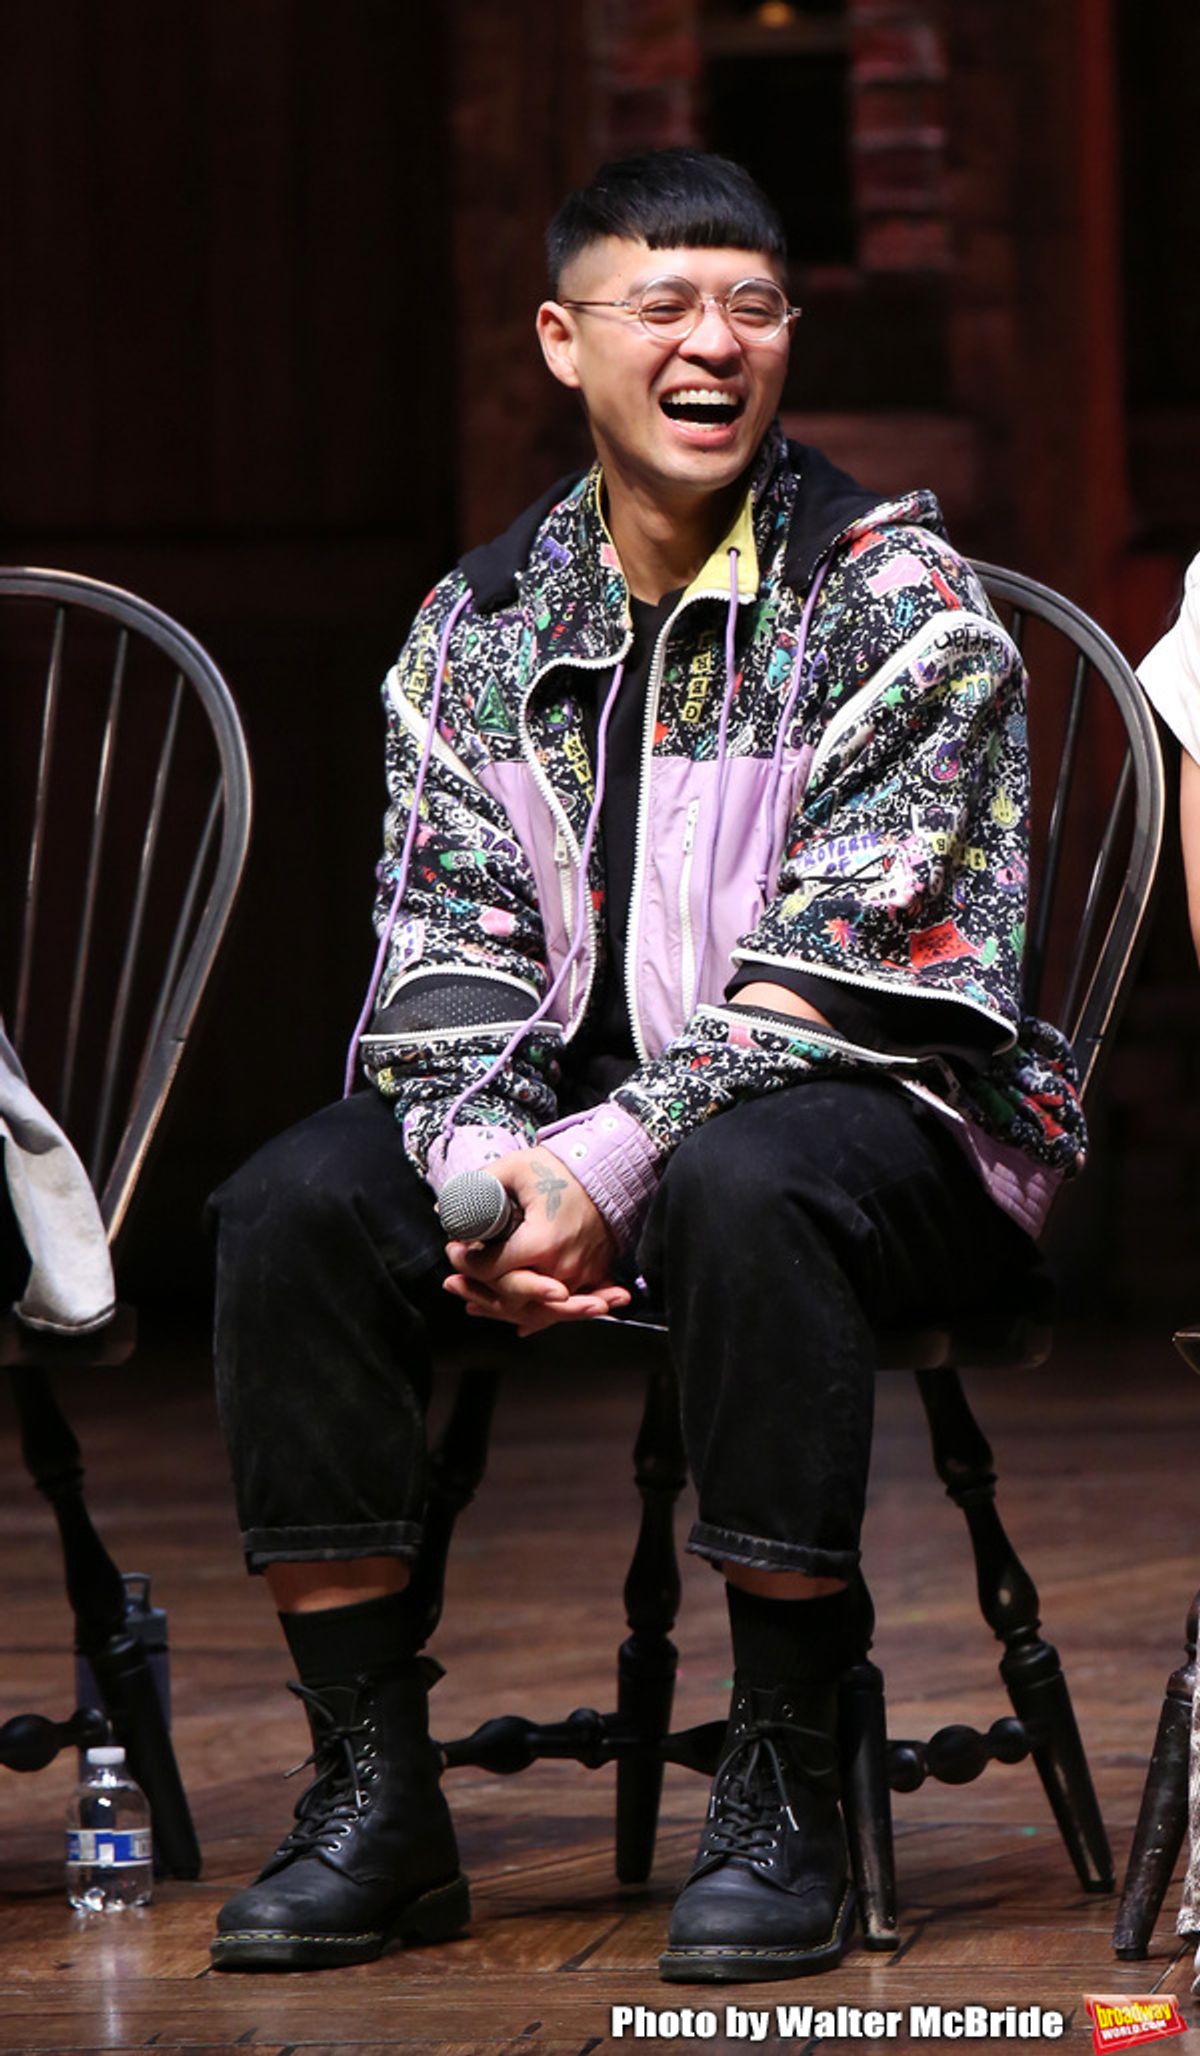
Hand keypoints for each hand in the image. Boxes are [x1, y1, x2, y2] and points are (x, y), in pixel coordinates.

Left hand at [443, 1145, 628, 1334]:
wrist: (609, 1172)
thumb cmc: (563, 1170)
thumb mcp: (515, 1168)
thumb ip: (479, 1186)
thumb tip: (447, 1207)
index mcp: (540, 1242)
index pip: (491, 1268)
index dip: (464, 1262)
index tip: (453, 1249)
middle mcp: (560, 1267)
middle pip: (509, 1299)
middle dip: (475, 1291)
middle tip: (453, 1281)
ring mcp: (578, 1277)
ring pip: (533, 1310)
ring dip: (500, 1308)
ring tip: (473, 1303)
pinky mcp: (590, 1278)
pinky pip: (559, 1310)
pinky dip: (535, 1316)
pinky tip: (516, 1321)